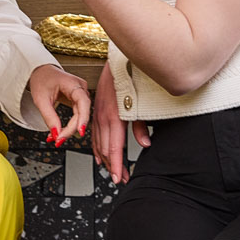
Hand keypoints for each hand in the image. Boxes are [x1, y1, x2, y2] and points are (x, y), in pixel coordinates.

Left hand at [27, 64, 91, 146]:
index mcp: (73, 83)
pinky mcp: (78, 99)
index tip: (79, 131)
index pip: (83, 102)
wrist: (41, 72)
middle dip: (71, 128)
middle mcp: (80, 88)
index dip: (83, 118)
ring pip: (80, 116)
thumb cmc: (41, 80)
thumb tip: (56, 134)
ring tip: (57, 137)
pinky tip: (60, 132)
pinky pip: (77, 115)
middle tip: (58, 139)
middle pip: (81, 112)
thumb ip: (49, 117)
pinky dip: (69, 125)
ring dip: (70, 129)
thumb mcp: (41, 99)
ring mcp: (81, 94)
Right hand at [91, 64, 145, 184]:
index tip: (118, 178)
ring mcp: (97, 113)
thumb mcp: (142, 102)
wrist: (118, 60)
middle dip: (112, 165)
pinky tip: (99, 154)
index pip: (114, 147)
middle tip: (119, 178)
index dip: (116, 165)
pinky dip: (96, 146)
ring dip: (104, 158)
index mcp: (114, 116)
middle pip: (105, 148)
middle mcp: (103, 116)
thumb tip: (145, 144)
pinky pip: (94, 133)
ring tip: (112, 170)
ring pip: (98, 142)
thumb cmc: (132, 78)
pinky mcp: (96, 109)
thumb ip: (141, 126)